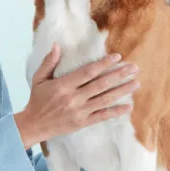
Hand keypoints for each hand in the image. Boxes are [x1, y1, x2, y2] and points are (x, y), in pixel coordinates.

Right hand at [15, 44, 139, 147]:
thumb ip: (49, 62)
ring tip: (136, 83)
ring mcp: (79, 112)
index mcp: (63, 85)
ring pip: (105, 99)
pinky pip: (102, 116)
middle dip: (119, 75)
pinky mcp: (83, 123)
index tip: (117, 57)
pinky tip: (128, 106)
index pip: (88, 72)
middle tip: (134, 68)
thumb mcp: (38, 78)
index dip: (103, 64)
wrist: (33, 125)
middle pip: (101, 84)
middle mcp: (73, 98)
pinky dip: (116, 112)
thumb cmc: (37, 99)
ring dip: (122, 91)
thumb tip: (57, 45)